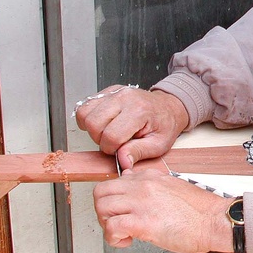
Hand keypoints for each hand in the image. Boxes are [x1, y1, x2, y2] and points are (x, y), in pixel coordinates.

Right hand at [75, 86, 189, 168]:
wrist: (168, 107)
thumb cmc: (164, 124)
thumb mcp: (159, 144)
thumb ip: (138, 152)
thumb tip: (122, 161)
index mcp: (139, 111)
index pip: (111, 135)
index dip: (112, 149)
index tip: (120, 149)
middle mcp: (125, 98)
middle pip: (93, 123)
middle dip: (99, 139)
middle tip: (114, 142)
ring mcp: (115, 92)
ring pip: (84, 113)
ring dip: (91, 128)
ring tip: (108, 132)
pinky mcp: (108, 91)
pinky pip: (85, 105)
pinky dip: (88, 118)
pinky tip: (103, 123)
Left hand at [93, 169, 233, 252]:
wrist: (214, 220)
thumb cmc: (199, 211)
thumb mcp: (173, 187)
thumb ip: (152, 186)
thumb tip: (137, 187)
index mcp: (149, 177)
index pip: (115, 182)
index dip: (114, 200)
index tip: (122, 211)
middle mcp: (142, 186)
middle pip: (101, 192)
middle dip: (103, 211)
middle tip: (116, 223)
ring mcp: (141, 203)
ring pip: (101, 207)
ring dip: (106, 224)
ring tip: (122, 233)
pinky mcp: (142, 222)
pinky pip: (111, 227)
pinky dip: (113, 238)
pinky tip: (128, 241)